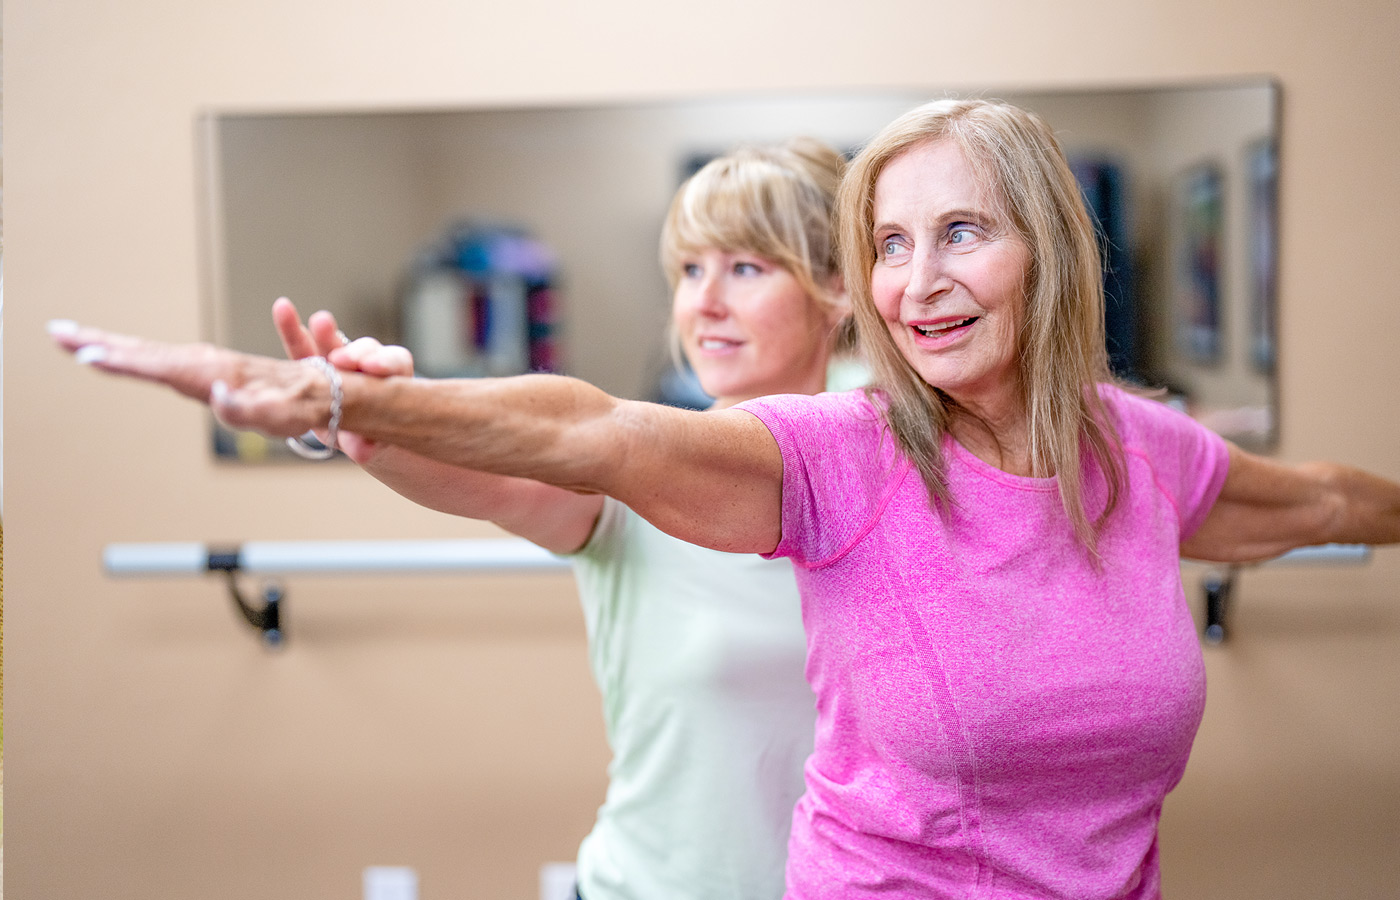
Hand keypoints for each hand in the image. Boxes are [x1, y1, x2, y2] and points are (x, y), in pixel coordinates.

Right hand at [49, 319, 337, 440]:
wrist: (322, 391)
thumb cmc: (300, 407)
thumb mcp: (277, 414)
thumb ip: (246, 408)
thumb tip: (217, 392)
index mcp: (214, 372)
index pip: (159, 366)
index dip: (123, 362)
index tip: (88, 354)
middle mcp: (205, 363)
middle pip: (144, 352)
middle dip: (100, 343)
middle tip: (58, 332)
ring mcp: (205, 365)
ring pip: (148, 353)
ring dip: (109, 344)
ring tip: (72, 338)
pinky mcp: (207, 371)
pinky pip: (161, 360)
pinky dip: (132, 354)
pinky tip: (111, 351)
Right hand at [271, 297, 414, 460]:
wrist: (357, 436)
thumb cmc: (375, 436)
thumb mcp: (375, 444)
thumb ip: (369, 444)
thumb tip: (362, 450)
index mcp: (392, 382)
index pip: (395, 363)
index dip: (385, 362)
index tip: (372, 367)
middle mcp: (366, 369)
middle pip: (364, 350)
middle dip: (352, 348)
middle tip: (339, 354)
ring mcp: (339, 365)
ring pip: (331, 343)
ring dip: (321, 331)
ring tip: (312, 318)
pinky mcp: (313, 368)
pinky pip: (302, 347)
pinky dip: (294, 330)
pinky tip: (282, 310)